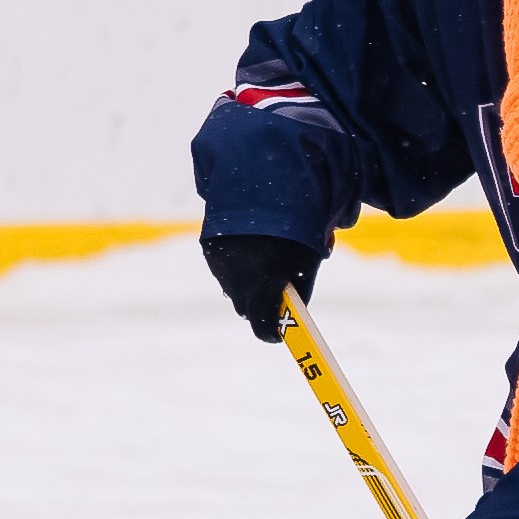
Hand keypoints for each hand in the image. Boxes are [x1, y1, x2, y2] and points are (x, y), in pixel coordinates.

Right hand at [202, 234, 318, 340]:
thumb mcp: (308, 258)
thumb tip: (296, 311)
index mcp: (265, 280)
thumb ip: (301, 289)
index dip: (270, 333)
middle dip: (260, 306)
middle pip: (246, 308)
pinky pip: (224, 269)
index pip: (262, 323)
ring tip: (262, 265)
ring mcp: (221, 263)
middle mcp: (239, 276)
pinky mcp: (210, 249)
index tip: (278, 335)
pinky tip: (249, 249)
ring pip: (233, 289)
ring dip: (247, 285)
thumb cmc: (297, 224)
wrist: (263, 183)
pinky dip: (236, 266)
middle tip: (274, 298)